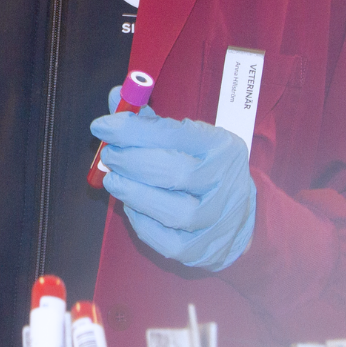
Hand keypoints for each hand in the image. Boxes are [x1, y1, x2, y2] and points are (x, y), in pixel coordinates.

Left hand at [91, 93, 256, 270]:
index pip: (173, 134)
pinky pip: (166, 240)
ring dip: (134, 194)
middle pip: (174, 173)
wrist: (242, 215)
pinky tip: (132, 207)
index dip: (132, 130)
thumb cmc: (205, 168)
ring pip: (173, 211)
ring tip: (115, 181)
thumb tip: (115, 97)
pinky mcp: (202, 249)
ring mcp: (216, 219)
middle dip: (132, 162)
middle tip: (110, 156)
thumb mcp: (188, 137)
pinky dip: (142, 222)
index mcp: (220, 146)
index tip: (103, 126)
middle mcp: (224, 182)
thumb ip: (150, 120)